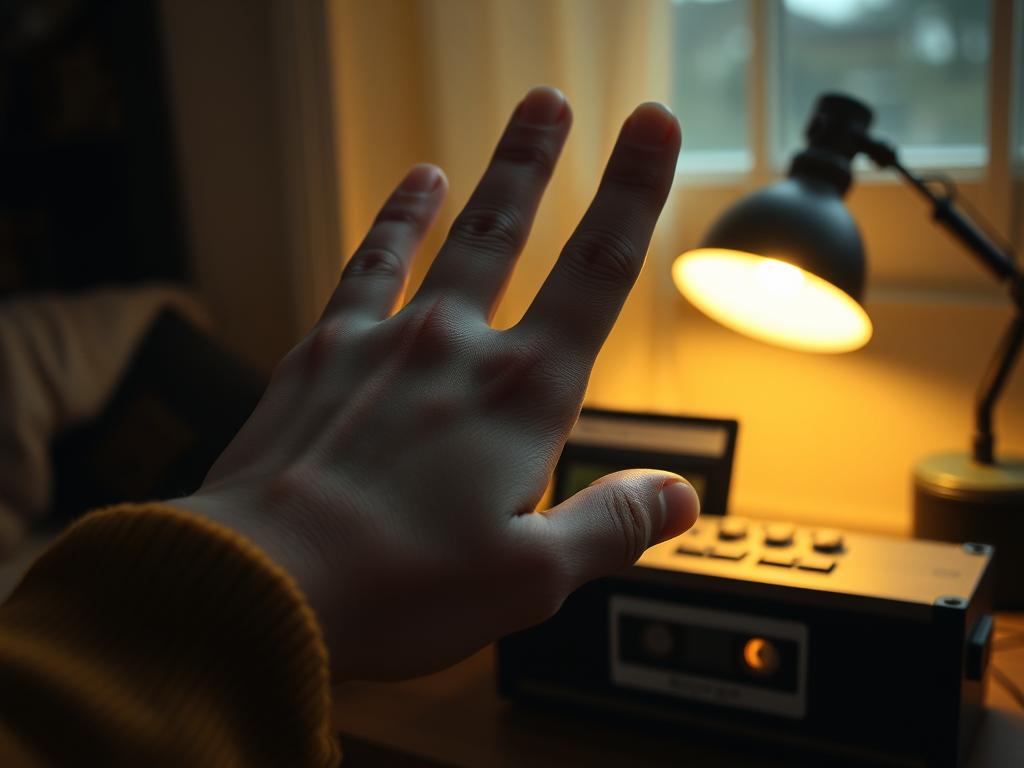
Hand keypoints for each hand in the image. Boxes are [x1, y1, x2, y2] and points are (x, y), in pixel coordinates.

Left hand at [173, 86, 697, 681]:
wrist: (260, 581)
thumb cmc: (399, 586)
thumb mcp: (532, 580)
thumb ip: (612, 525)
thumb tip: (679, 496)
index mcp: (523, 397)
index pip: (599, 274)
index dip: (633, 193)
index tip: (653, 127)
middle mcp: (458, 349)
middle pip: (512, 230)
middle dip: (542, 160)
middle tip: (559, 100)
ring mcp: (385, 341)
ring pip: (447, 234)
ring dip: (485, 174)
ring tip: (511, 125)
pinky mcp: (324, 353)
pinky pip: (367, 265)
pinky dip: (394, 222)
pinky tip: (411, 190)